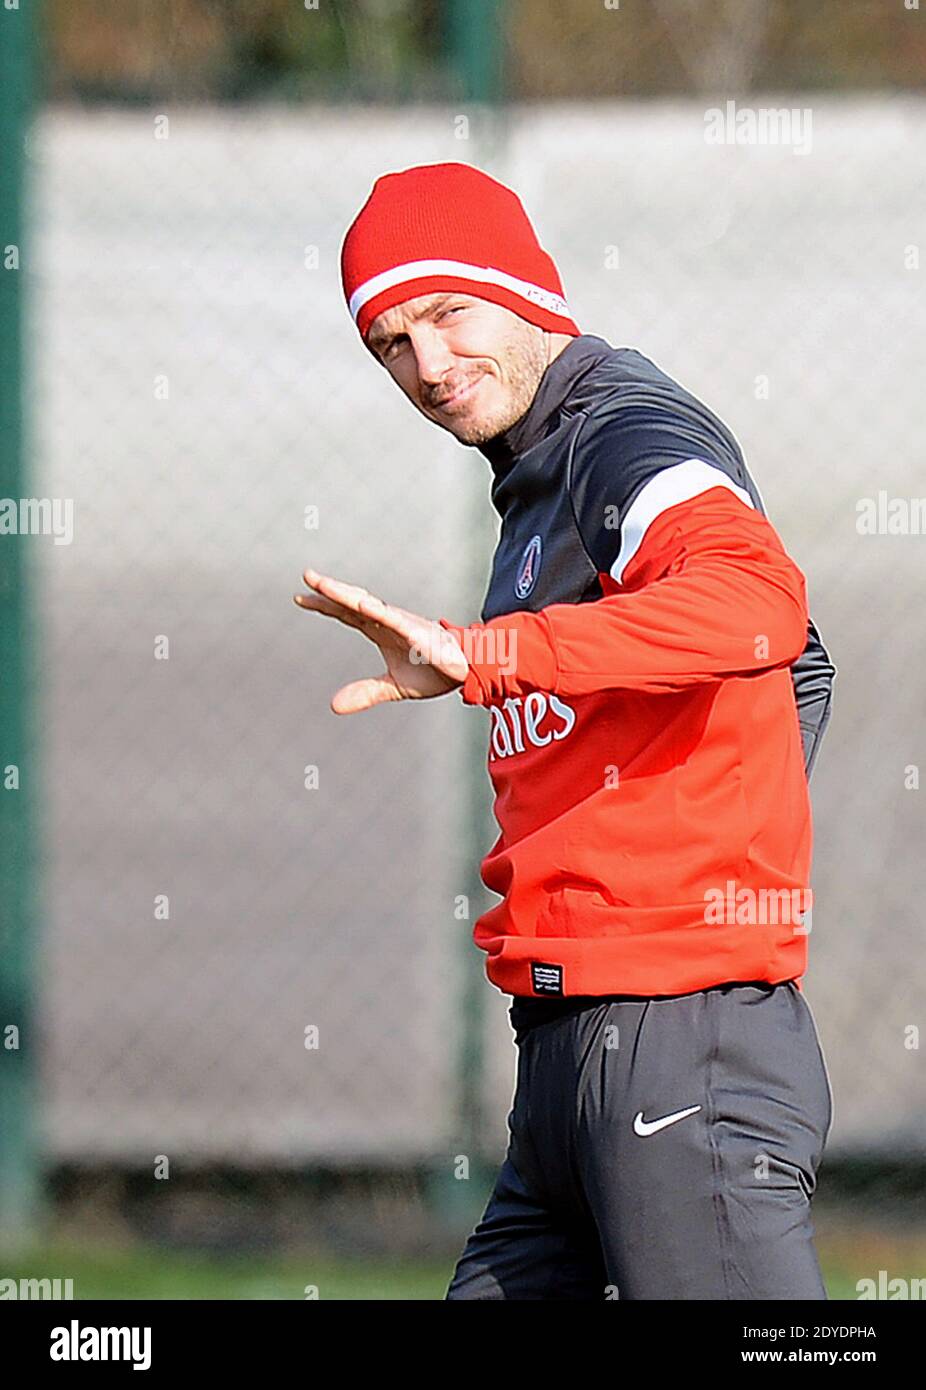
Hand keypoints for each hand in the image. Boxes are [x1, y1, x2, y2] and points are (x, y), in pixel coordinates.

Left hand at [293, 567, 468, 713]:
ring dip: (346, 594)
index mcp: (380, 630)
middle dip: (329, 590)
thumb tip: (334, 706)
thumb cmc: (435, 671)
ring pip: (370, 605)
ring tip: (323, 585)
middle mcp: (388, 621)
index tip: (300, 598)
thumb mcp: (393, 687)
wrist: (468, 671)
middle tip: (306, 576)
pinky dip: (378, 611)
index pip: (347, 613)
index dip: (324, 605)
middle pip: (353, 602)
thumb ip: (365, 692)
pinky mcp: (419, 633)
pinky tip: (360, 602)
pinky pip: (396, 620)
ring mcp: (403, 624)